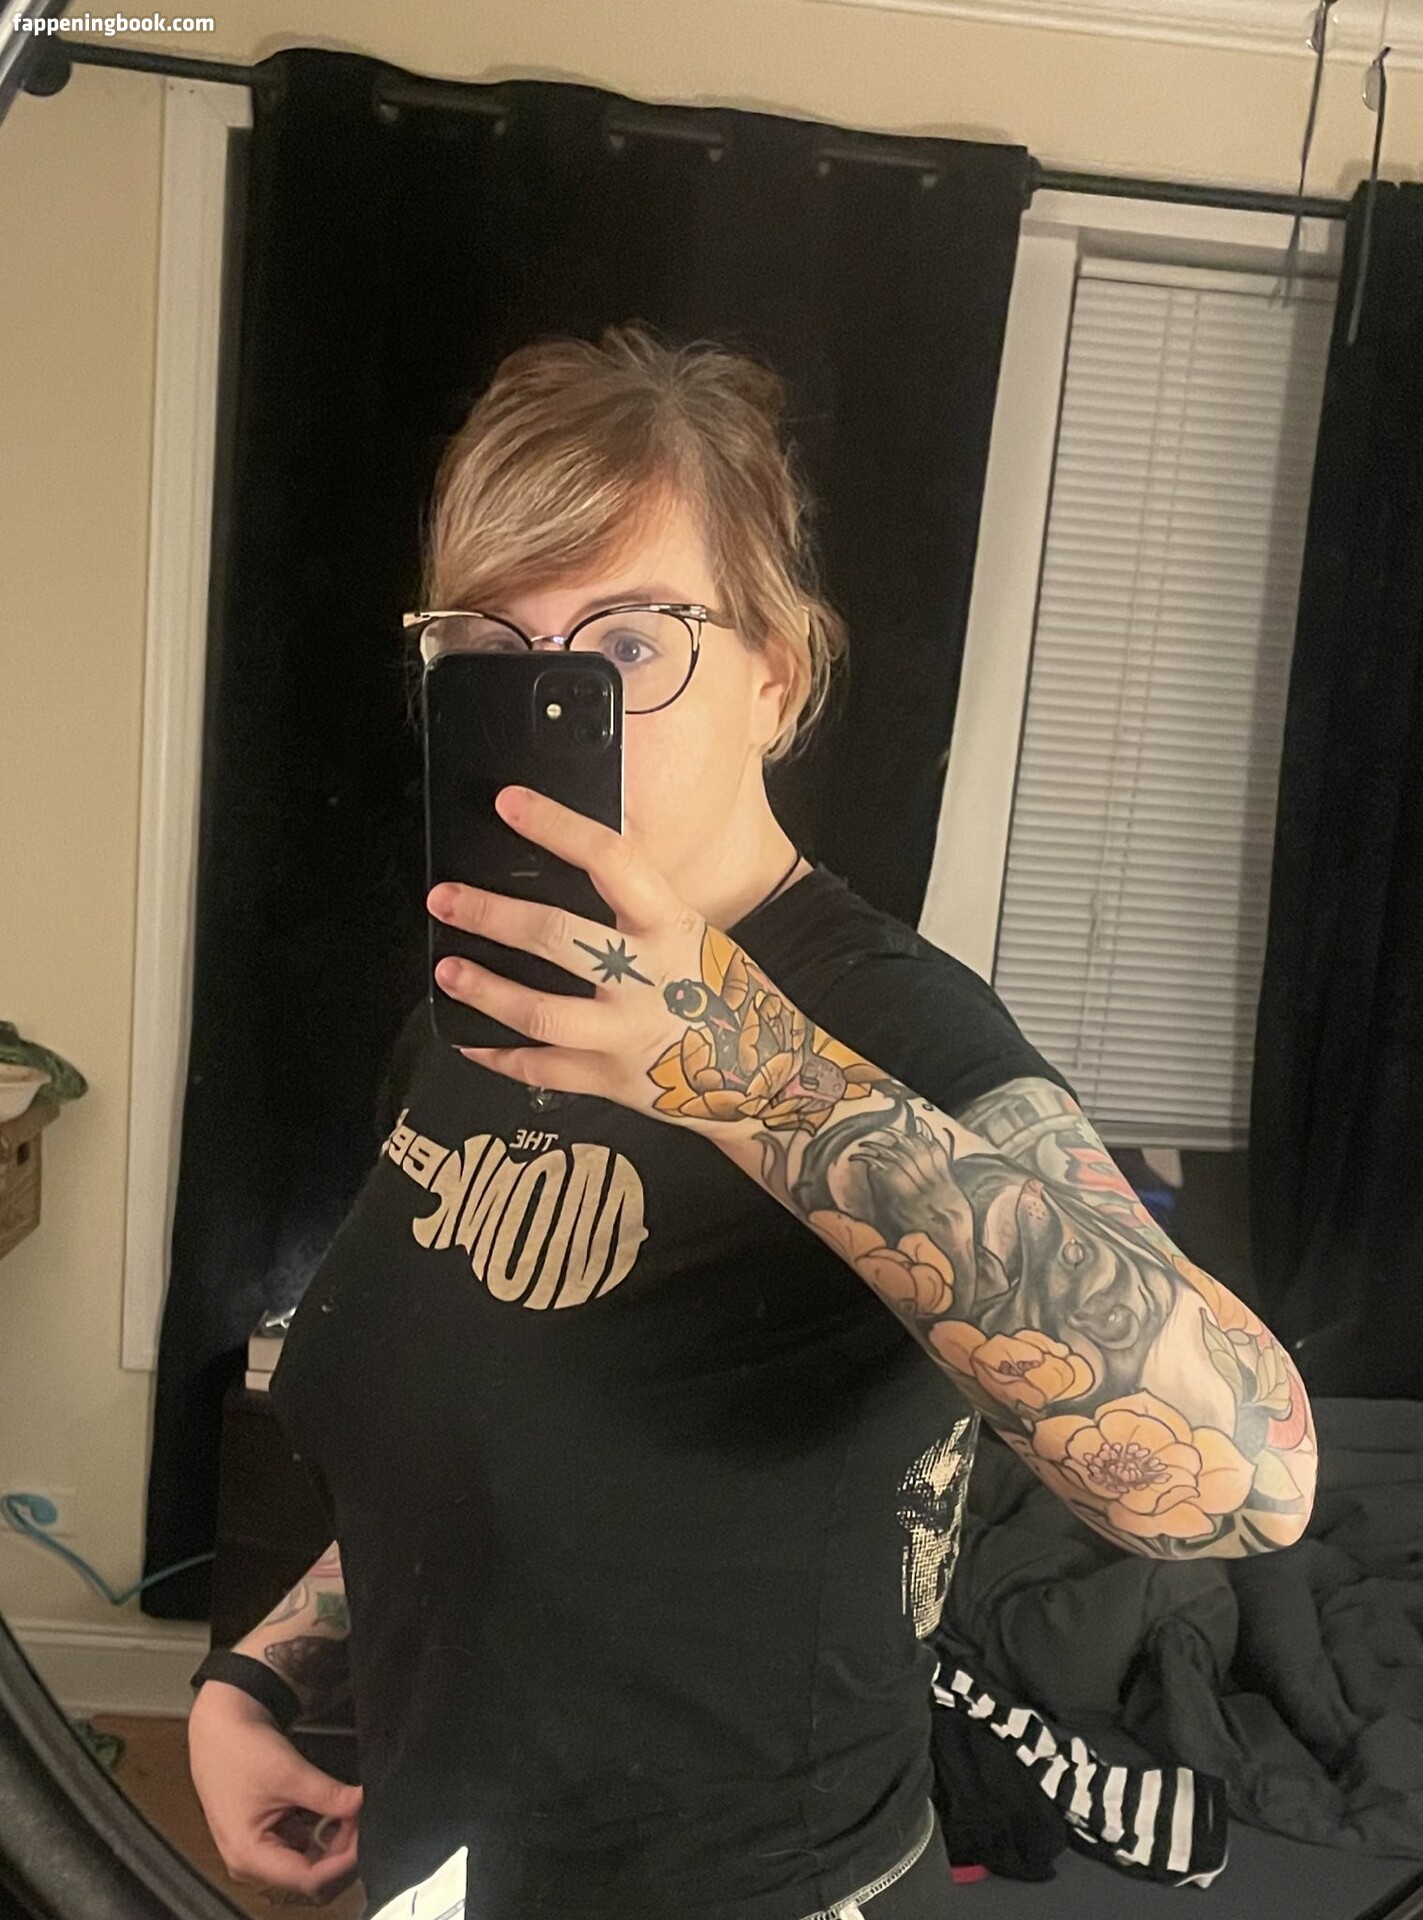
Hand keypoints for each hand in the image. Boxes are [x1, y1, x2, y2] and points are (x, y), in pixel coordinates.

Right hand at [187, 1682, 362, 1902]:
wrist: (218, 1726)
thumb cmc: (240, 1751)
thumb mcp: (290, 1774)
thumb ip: (330, 1796)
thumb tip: (365, 1805)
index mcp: (249, 1857)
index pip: (309, 1880)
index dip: (344, 1861)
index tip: (368, 1834)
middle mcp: (252, 1863)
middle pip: (310, 1877)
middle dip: (342, 1853)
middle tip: (362, 1819)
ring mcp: (260, 1850)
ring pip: (310, 1864)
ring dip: (336, 1843)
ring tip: (353, 1812)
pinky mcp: (267, 1835)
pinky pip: (302, 1846)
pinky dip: (323, 1833)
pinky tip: (338, 1812)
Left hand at [427, 785, 721, 1119]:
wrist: (769, 1075)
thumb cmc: (726, 994)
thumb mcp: (693, 935)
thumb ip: (637, 913)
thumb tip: (566, 873)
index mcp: (671, 926)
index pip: (610, 859)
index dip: (556, 826)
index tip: (510, 804)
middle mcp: (647, 978)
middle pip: (556, 936)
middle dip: (491, 914)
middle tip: (446, 900)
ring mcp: (626, 1035)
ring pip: (539, 1011)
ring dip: (485, 989)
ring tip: (447, 971)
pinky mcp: (612, 1082)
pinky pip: (541, 1070)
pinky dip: (498, 1054)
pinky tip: (468, 1037)